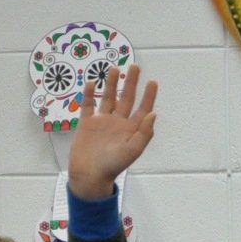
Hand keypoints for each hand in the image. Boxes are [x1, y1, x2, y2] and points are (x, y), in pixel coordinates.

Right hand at [67, 63, 156, 199]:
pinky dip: (90, 94)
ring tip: (113, 68)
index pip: (143, 109)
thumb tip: (153, 114)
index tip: (153, 81)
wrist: (89, 175)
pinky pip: (88, 105)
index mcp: (131, 130)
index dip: (149, 96)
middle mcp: (118, 123)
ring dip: (111, 84)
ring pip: (108, 98)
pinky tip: (92, 82)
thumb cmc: (113, 166)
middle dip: (131, 83)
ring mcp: (102, 122)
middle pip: (126, 99)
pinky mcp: (86, 124)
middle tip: (135, 66)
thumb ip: (143, 133)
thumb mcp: (132, 151)